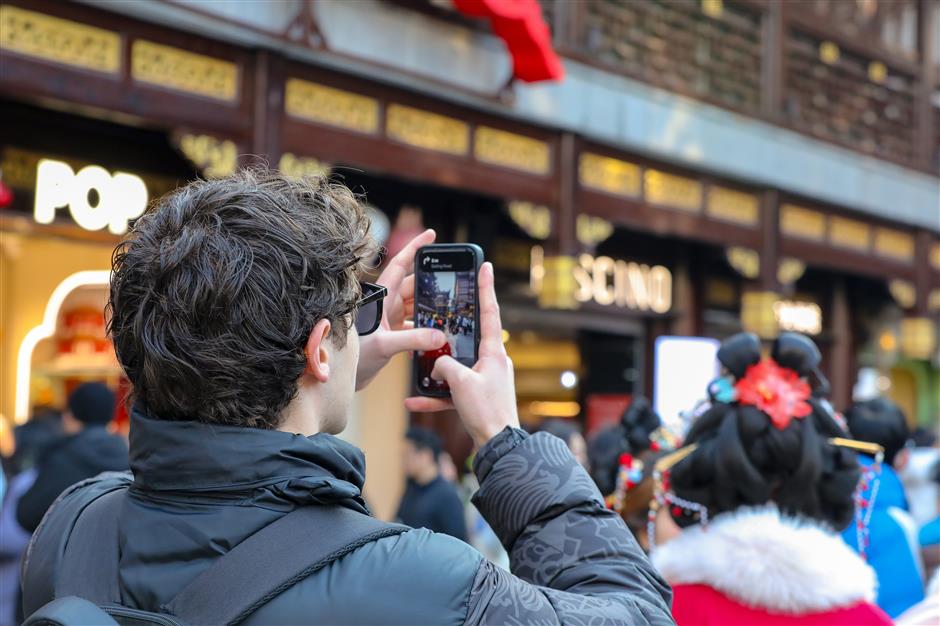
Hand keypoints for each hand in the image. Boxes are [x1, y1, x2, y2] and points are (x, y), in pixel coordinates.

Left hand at [356, 229, 446, 389]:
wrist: (340, 377)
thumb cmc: (353, 357)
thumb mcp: (384, 346)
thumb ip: (411, 340)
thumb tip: (439, 335)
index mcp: (382, 297)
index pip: (401, 265)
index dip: (415, 248)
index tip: (431, 235)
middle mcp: (386, 304)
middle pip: (415, 286)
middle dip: (433, 284)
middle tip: (455, 283)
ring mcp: (389, 319)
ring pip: (416, 305)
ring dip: (431, 307)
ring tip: (452, 308)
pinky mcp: (392, 334)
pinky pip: (415, 324)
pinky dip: (426, 327)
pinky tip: (439, 333)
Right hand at [404, 262, 519, 446]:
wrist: (498, 448)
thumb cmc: (487, 412)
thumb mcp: (462, 383)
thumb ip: (445, 366)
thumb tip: (438, 364)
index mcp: (494, 354)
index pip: (489, 312)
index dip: (485, 288)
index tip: (484, 265)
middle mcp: (492, 364)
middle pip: (469, 339)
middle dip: (451, 330)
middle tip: (440, 311)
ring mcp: (485, 381)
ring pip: (456, 368)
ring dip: (437, 371)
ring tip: (418, 370)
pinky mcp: (477, 399)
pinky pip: (452, 393)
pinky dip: (434, 397)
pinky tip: (413, 401)